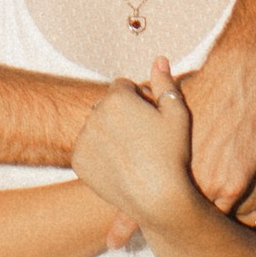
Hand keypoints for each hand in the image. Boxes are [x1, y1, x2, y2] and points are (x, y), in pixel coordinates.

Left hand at [71, 61, 203, 239]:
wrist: (157, 198)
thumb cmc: (172, 155)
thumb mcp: (177, 114)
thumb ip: (165, 83)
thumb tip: (158, 59)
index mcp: (117, 98)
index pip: (123, 87)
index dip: (139, 100)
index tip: (150, 119)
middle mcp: (95, 114)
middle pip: (107, 106)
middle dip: (120, 115)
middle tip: (142, 138)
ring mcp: (84, 138)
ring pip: (96, 127)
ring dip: (108, 133)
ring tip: (132, 154)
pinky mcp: (78, 160)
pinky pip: (88, 149)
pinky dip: (99, 154)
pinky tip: (120, 165)